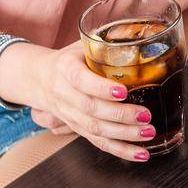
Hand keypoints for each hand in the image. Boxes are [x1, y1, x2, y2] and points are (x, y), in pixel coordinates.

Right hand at [21, 44, 153, 160]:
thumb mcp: (83, 43)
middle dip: (120, 115)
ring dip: (123, 135)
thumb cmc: (71, 58)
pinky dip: (120, 150)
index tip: (123, 91)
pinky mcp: (77, 128)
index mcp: (65, 68)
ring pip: (94, 129)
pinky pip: (98, 142)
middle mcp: (63, 94)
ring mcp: (69, 114)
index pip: (80, 80)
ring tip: (148, 133)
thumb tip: (144, 34)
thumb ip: (109, 40)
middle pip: (90, 109)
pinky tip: (141, 154)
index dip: (100, 88)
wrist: (39, 77)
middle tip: (145, 115)